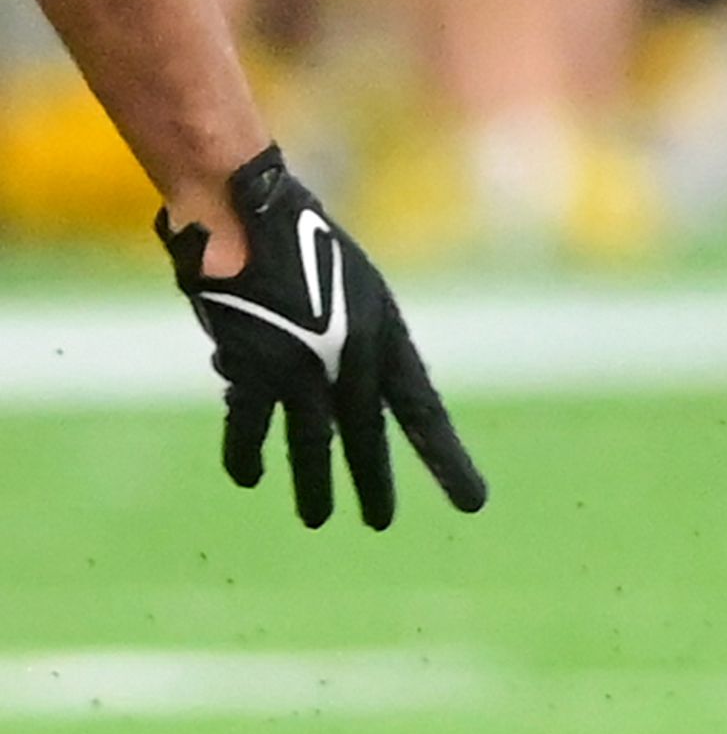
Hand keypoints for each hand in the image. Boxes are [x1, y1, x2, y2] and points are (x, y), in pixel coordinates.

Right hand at [161, 149, 484, 529]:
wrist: (251, 210)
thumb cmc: (301, 239)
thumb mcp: (352, 286)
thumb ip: (351, 338)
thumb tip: (339, 390)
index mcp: (386, 332)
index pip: (422, 407)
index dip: (445, 456)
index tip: (472, 500)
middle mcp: (353, 354)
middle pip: (369, 432)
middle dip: (375, 481)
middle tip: (384, 523)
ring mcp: (303, 363)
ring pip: (313, 440)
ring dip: (314, 484)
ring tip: (320, 520)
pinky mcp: (252, 365)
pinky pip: (250, 425)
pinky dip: (247, 453)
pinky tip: (252, 477)